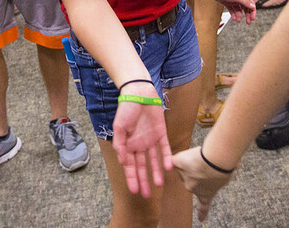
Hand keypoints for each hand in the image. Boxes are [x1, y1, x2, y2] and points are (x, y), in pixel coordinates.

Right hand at [111, 82, 172, 197]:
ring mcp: (150, 140)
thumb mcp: (119, 126)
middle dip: (143, 180)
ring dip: (156, 172)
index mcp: (127, 144)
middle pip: (141, 166)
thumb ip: (120, 143)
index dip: (132, 178)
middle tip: (146, 195)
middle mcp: (139, 144)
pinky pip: (164, 148)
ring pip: (153, 160)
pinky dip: (166, 158)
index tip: (134, 191)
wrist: (139, 92)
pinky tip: (168, 168)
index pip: (130, 165)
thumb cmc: (126, 108)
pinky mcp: (161, 133)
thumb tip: (123, 160)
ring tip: (158, 185)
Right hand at [173, 147, 233, 221]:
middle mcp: (193, 188)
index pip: (204, 206)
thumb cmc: (224, 169)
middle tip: (208, 162)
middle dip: (198, 171)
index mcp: (206, 194)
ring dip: (193, 161)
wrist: (215, 162)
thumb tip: (235, 165)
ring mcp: (185, 176)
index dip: (202, 213)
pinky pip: (173, 161)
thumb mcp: (227, 175)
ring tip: (203, 154)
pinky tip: (179, 153)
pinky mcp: (179, 164)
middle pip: (192, 180)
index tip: (201, 220)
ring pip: (185, 168)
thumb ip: (226, 173)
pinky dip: (175, 158)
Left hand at [205, 0, 255, 23]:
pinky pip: (232, 10)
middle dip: (247, 15)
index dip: (253, 11)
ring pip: (239, 10)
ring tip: (237, 20)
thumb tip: (253, 6)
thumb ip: (245, 2)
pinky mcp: (227, 3)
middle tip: (248, 22)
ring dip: (239, 15)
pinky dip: (233, 14)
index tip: (252, 18)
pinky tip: (233, 18)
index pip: (251, 4)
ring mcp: (233, 1)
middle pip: (246, 8)